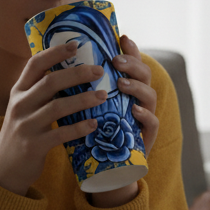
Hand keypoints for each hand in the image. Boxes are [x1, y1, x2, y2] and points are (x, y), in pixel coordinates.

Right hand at [0, 41, 107, 196]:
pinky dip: (79, 128)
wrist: (4, 169)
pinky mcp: (33, 146)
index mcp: (18, 92)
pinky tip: (93, 124)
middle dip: (77, 74)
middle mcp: (19, 105)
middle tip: (99, 71)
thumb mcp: (24, 109)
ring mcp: (25, 126)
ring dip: (83, 100)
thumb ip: (40, 93)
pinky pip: (60, 134)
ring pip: (57, 107)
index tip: (76, 44)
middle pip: (50, 82)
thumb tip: (72, 74)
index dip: (55, 52)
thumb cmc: (22, 135)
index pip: (35, 64)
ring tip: (103, 96)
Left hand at [89, 35, 159, 207]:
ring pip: (150, 96)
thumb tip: (57, 63)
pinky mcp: (145, 139)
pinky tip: (134, 109)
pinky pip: (152, 124)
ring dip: (136, 86)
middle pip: (144, 75)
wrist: (104, 172)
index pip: (131, 65)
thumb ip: (80, 90)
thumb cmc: (92, 136)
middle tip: (115, 60)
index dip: (130, 50)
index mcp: (125, 90)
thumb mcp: (85, 109)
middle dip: (132, 64)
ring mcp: (144, 119)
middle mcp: (138, 100)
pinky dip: (145, 115)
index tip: (121, 37)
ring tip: (121, 83)